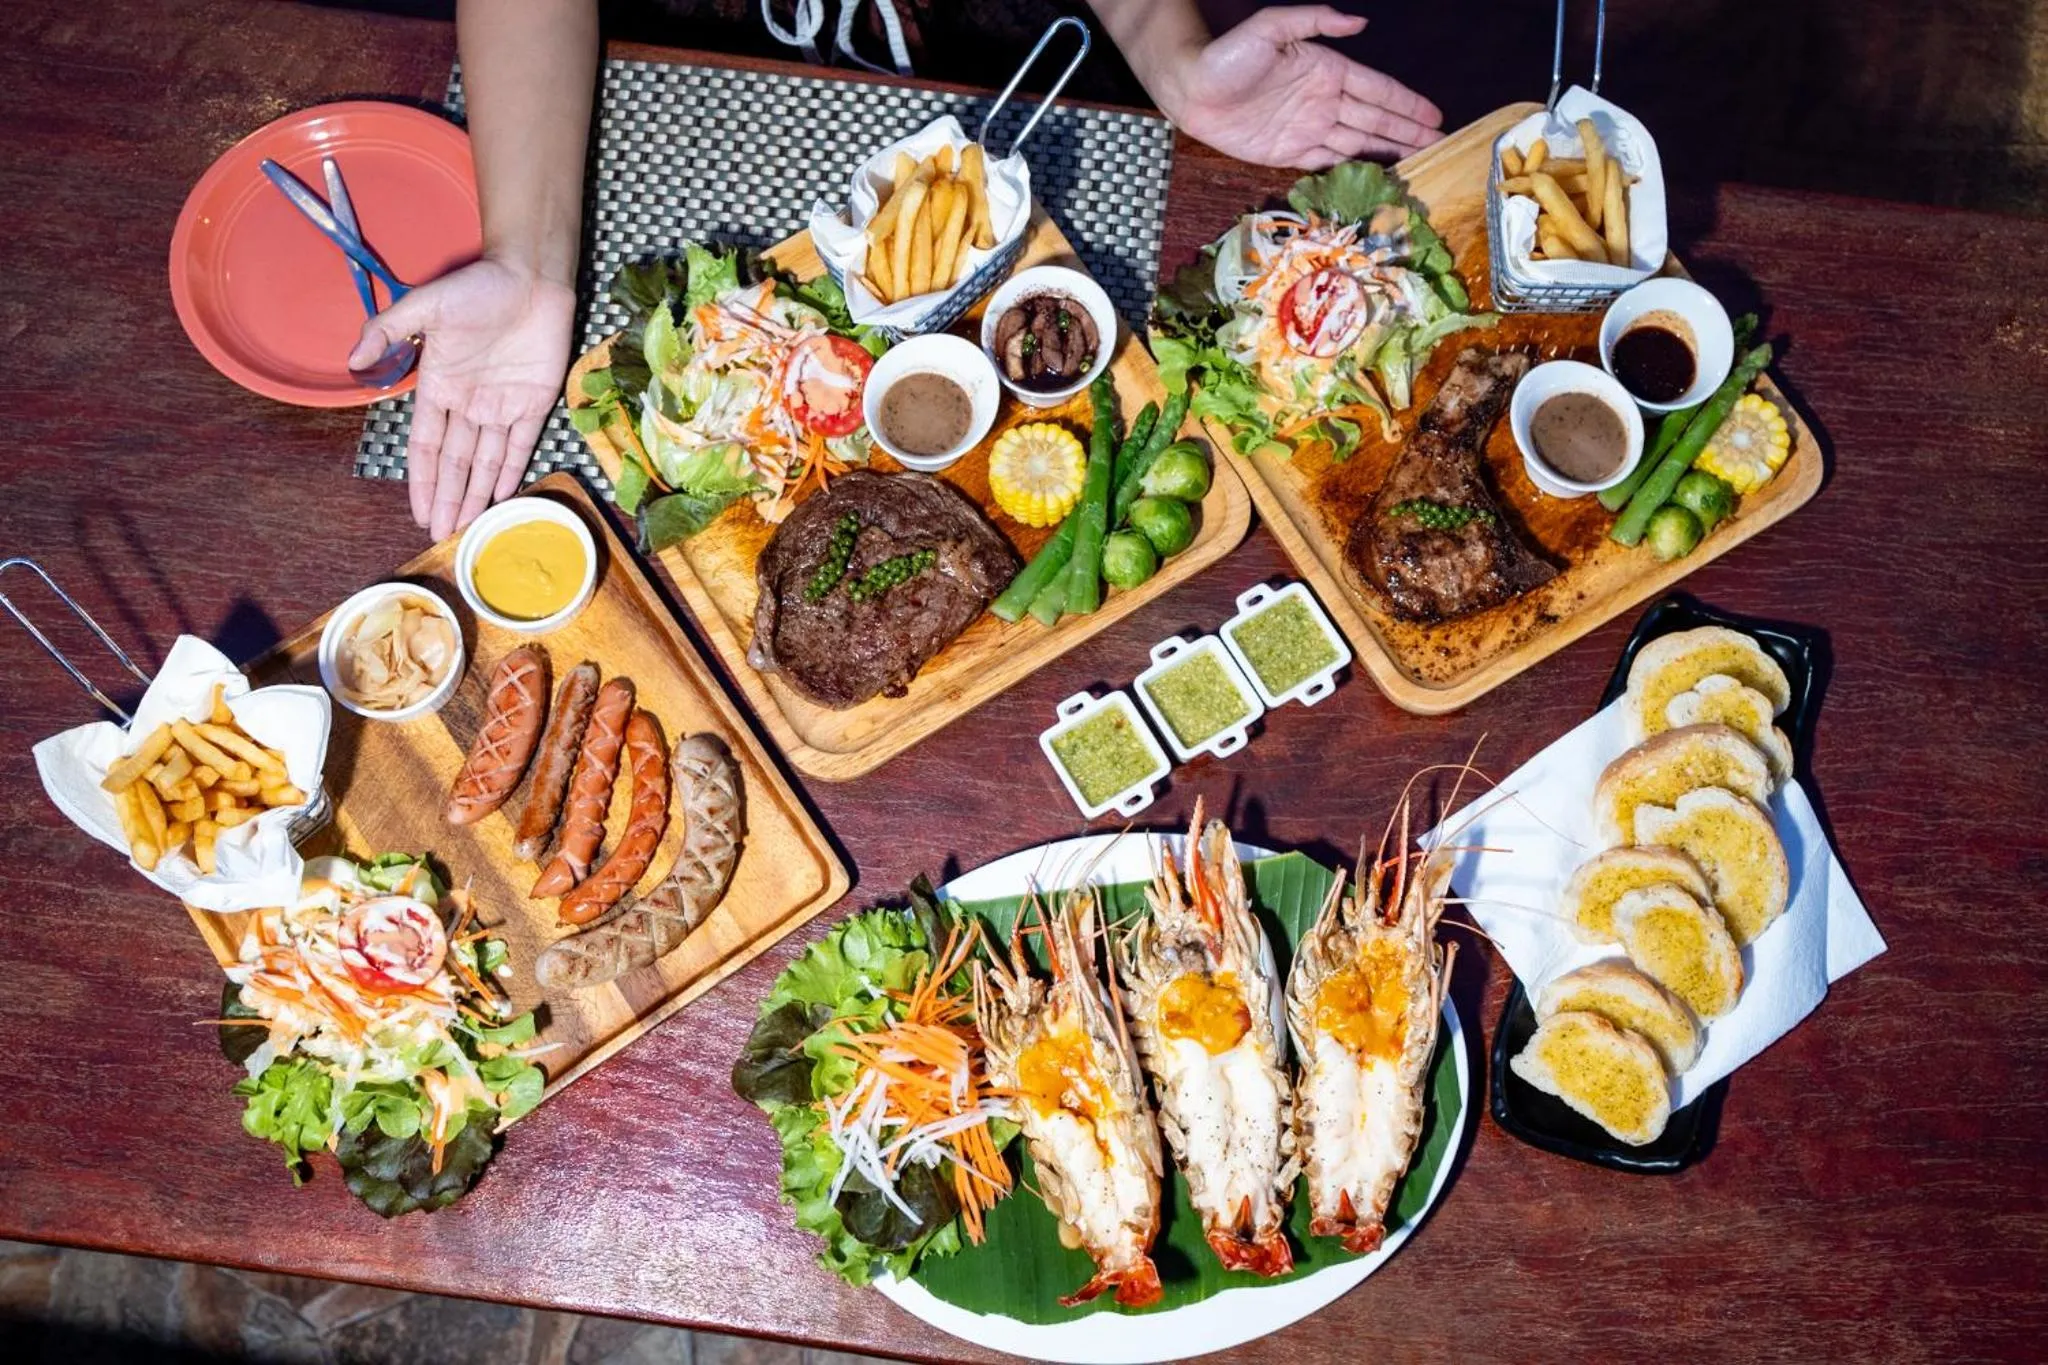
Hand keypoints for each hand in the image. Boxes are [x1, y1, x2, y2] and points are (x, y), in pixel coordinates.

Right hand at [349, 258, 576, 539]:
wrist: (530, 276)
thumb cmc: (476, 287)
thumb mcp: (424, 306)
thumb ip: (387, 331)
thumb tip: (352, 362)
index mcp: (439, 386)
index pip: (427, 445)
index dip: (423, 479)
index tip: (418, 510)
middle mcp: (469, 403)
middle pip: (455, 462)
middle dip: (448, 497)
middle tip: (441, 535)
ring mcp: (502, 404)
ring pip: (485, 460)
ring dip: (475, 493)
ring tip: (467, 527)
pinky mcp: (535, 402)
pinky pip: (521, 444)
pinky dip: (512, 471)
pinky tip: (502, 498)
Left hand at [1159, 7, 1442, 169]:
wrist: (1190, 89)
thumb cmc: (1228, 55)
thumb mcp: (1271, 27)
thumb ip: (1314, 20)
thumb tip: (1359, 22)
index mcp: (1327, 70)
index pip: (1378, 90)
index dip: (1407, 104)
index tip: (1436, 115)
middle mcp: (1324, 101)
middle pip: (1377, 120)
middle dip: (1410, 133)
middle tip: (1442, 145)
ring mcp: (1309, 128)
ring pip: (1360, 143)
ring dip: (1390, 153)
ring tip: (1420, 162)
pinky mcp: (1290, 153)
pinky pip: (1330, 163)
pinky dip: (1355, 170)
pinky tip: (1377, 177)